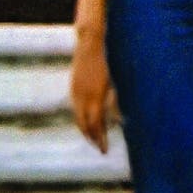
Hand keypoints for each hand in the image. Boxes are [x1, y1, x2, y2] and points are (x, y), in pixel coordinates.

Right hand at [69, 31, 114, 153]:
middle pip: (84, 125)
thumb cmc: (109, 60)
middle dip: (91, 138)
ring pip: (78, 117)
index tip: (104, 149)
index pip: (95, 125)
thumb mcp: (117, 82)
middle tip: (99, 148)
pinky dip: (81, 118)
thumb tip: (120, 121)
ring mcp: (75, 91)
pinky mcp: (73, 87)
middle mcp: (82, 96)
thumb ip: (116, 102)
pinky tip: (87, 121)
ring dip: (85, 129)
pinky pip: (76, 108)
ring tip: (94, 138)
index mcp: (95, 96)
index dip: (99, 139)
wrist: (90, 42)